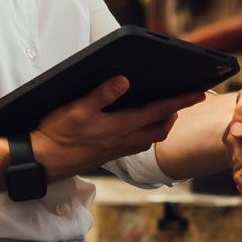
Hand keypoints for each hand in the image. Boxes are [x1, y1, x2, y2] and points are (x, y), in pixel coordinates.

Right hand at [34, 76, 204, 178]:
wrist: (43, 161)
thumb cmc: (58, 134)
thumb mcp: (77, 109)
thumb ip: (102, 94)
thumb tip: (124, 80)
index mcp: (119, 127)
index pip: (158, 112)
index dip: (180, 102)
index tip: (198, 94)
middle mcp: (123, 141)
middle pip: (160, 129)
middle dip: (174, 114)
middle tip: (182, 100)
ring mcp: (116, 149)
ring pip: (149, 138)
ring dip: (161, 125)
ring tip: (164, 111)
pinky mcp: (108, 154)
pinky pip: (136, 144)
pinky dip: (145, 133)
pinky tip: (137, 127)